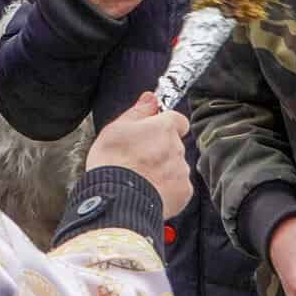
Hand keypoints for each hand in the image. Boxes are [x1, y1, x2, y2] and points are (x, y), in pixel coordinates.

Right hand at [86, 92, 191, 218]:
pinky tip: (149, 192)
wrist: (117, 198)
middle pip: (175, 145)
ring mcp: (181, 171)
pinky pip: (178, 187)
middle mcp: (177, 147)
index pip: (177, 120)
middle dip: (161, 150)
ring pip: (176, 166)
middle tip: (138, 160)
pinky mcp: (183, 192)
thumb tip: (150, 97)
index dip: (165, 126)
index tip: (152, 134)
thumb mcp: (115, 129)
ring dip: (164, 170)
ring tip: (141, 179)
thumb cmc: (112, 163)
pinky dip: (167, 189)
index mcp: (163, 128)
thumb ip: (138, 111)